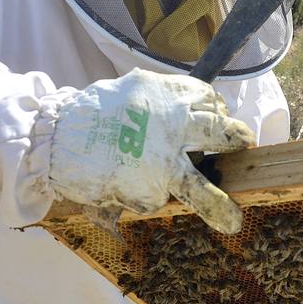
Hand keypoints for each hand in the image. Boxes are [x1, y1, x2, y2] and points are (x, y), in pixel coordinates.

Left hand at [46, 69, 254, 233]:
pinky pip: (191, 87)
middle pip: (220, 133)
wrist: (58, 137)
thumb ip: (154, 193)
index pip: (202, 194)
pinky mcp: (150, 83)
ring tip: (219, 123)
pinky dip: (201, 98)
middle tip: (244, 145)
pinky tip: (198, 106)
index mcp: (160, 173)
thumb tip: (173, 192)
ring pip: (210, 104)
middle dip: (238, 140)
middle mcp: (168, 136)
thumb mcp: (123, 196)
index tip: (234, 220)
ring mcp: (162, 105)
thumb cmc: (88, 173)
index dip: (222, 210)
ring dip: (219, 116)